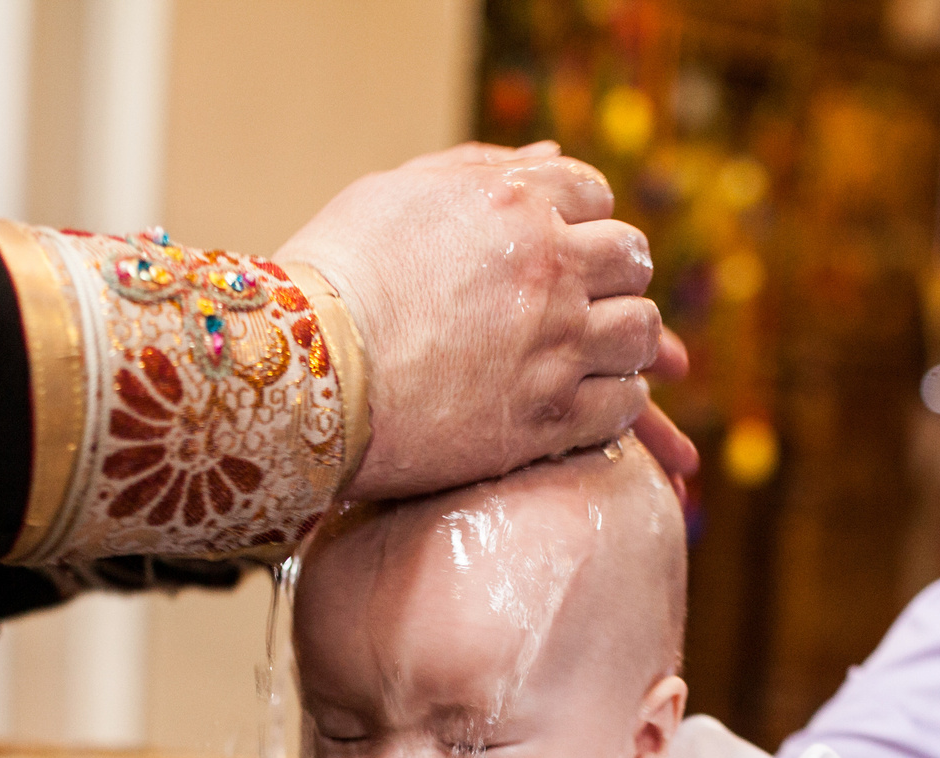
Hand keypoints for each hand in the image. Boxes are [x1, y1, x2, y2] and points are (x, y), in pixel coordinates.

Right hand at [279, 141, 671, 500]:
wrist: (299, 376)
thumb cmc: (331, 279)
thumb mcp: (395, 195)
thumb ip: (478, 171)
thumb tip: (548, 156)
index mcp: (514, 202)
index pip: (593, 194)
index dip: (580, 221)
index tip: (560, 247)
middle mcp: (550, 267)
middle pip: (629, 260)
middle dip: (610, 276)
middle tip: (578, 302)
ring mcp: (557, 345)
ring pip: (640, 333)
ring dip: (622, 341)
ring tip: (583, 354)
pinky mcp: (551, 418)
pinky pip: (623, 404)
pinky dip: (613, 402)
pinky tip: (578, 402)